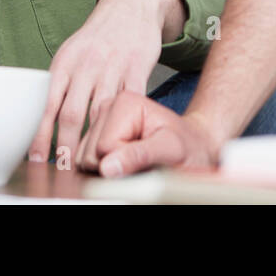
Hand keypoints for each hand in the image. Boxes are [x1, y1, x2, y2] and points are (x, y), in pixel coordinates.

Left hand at [26, 0, 177, 165]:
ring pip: (101, 113)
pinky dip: (126, 123)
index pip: (48, 104)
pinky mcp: (138, 68)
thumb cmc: (98, 37)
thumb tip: (43, 119)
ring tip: (89, 162)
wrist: (131, 6)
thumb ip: (59, 83)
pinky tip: (122, 139)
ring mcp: (113, 67)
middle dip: (65, 146)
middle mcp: (87, 65)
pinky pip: (131, 102)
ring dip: (94, 141)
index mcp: (65, 62)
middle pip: (72, 113)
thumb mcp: (71, 52)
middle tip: (63, 169)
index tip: (37, 158)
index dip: (41, 134)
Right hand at [75, 90, 219, 175]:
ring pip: (84, 162)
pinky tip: (124, 165)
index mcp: (124, 102)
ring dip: (109, 172)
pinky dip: (103, 173)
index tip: (151, 156)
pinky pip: (84, 166)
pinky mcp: (94, 138)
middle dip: (115, 168)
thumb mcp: (171, 150)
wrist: (192, 146)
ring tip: (137, 163)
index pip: (105, 148)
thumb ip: (140, 155)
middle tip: (145, 163)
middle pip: (90, 155)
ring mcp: (98, 123)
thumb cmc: (186, 146)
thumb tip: (106, 167)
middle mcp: (106, 108)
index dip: (125, 162)